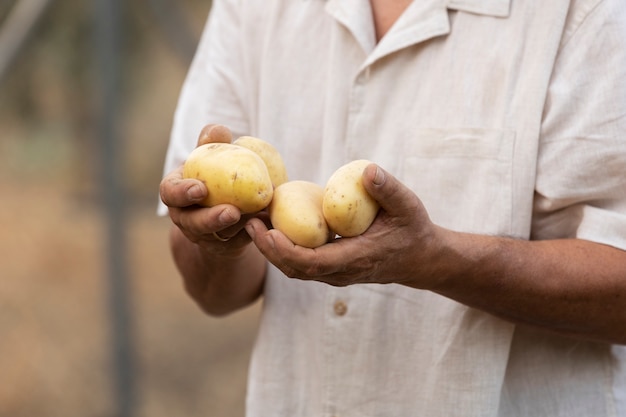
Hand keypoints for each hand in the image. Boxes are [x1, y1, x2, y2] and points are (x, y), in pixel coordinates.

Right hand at [159, 123, 259, 254]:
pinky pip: (239, 241)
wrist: (226, 204)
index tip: (200, 188)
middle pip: (193, 224)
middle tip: (232, 211)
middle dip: (211, 219)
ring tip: (258, 212)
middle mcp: (186, 217)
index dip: (182, 193)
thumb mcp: (211, 156)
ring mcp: (205, 236)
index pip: (170, 194)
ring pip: (220, 235)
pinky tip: (268, 218)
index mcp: (176, 193)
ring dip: (239, 225)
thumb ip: (212, 142)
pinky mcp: (226, 247)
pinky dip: (254, 229)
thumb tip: (219, 131)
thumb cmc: (215, 173)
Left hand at [245, 164, 445, 287]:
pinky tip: (272, 226)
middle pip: (294, 269)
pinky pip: (301, 263)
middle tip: (248, 221)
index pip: (312, 263)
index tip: (265, 230)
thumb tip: (367, 170)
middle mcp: (341, 272)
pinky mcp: (332, 269)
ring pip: (294, 269)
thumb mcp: (408, 206)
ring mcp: (335, 274)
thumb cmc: (413, 229)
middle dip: (268, 248)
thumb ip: (388, 189)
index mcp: (355, 259)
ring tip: (254, 222)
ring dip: (271, 249)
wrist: (421, 259)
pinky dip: (283, 248)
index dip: (284, 250)